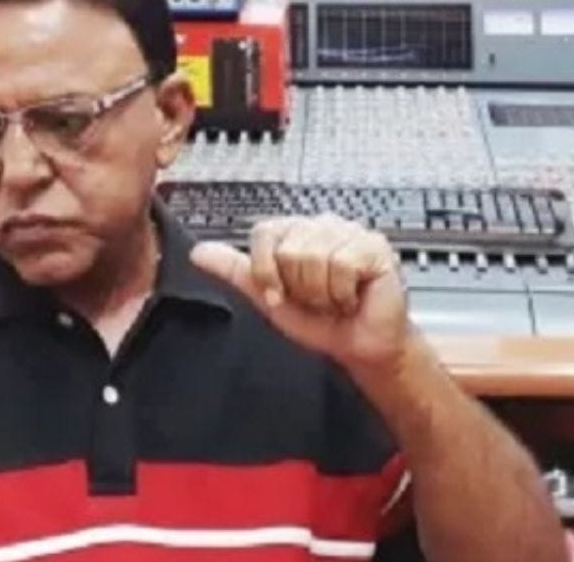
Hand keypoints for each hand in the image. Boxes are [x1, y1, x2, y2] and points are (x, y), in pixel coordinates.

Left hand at [190, 214, 411, 372]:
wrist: (359, 347)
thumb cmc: (321, 322)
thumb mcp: (268, 298)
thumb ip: (235, 271)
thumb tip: (199, 253)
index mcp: (295, 233)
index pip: (263, 233)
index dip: (268, 271)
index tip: (282, 292)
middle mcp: (321, 226)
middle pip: (287, 249)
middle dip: (299, 287)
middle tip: (316, 298)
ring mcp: (349, 232)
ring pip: (314, 257)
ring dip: (322, 292)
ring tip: (334, 298)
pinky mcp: (373, 245)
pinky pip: (342, 264)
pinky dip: (344, 292)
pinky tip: (352, 296)